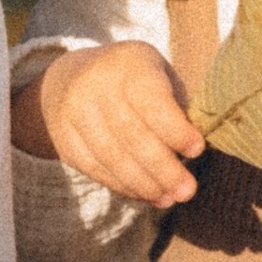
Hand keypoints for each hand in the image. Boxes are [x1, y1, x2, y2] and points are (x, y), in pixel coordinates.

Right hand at [12, 41, 203, 208]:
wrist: (70, 77)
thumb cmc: (132, 80)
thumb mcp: (157, 74)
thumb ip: (176, 106)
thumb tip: (193, 151)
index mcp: (129, 63)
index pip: (152, 102)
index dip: (175, 130)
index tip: (197, 150)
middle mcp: (96, 84)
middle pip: (132, 135)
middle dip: (163, 168)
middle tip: (187, 191)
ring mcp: (75, 112)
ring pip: (112, 157)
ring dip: (144, 184)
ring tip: (168, 199)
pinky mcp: (64, 139)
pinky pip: (96, 169)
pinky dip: (123, 186)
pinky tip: (144, 194)